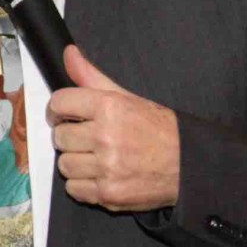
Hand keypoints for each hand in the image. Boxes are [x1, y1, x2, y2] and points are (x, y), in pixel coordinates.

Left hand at [48, 46, 179, 211]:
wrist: (187, 164)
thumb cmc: (157, 129)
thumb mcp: (127, 97)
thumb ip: (92, 76)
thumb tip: (68, 53)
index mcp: (109, 107)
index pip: (59, 103)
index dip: (59, 109)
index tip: (64, 115)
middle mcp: (106, 137)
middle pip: (59, 136)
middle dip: (71, 137)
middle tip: (88, 138)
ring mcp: (107, 168)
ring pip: (64, 164)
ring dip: (76, 162)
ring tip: (96, 158)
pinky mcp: (108, 194)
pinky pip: (73, 189)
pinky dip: (83, 185)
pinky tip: (100, 175)